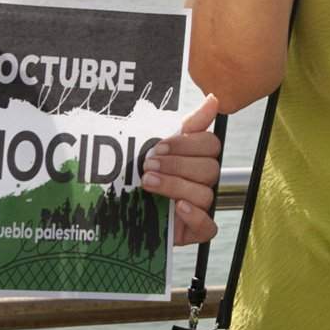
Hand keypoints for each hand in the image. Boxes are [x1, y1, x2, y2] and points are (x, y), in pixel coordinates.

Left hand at [141, 94, 223, 245]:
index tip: (159, 146)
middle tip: (148, 164)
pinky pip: (208, 227)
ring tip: (148, 182)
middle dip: (177, 165)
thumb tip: (213, 99)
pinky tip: (177, 207)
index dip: (187, 145)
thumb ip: (189, 124)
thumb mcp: (156, 144)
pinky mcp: (194, 230)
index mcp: (197, 158)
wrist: (115, 207)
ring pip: (205, 194)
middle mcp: (202, 181)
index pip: (210, 145)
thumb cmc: (139, 171)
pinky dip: (195, 216)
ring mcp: (200, 207)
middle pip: (209, 169)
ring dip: (175, 186)